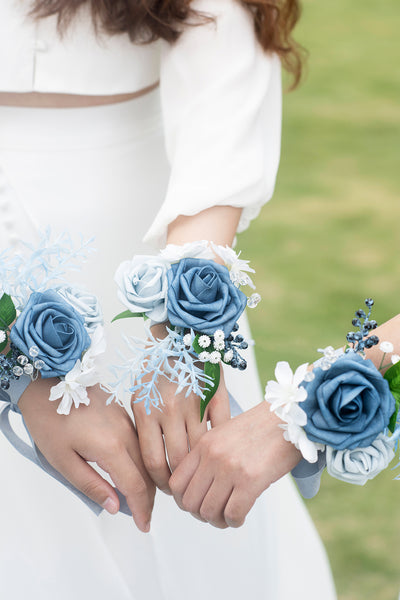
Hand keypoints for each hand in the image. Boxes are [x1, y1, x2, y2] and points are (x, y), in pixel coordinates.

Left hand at [19, 379, 154, 531]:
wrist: (48, 383)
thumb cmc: (50, 420)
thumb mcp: (63, 461)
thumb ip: (91, 485)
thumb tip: (115, 505)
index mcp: (111, 446)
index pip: (136, 486)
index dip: (142, 509)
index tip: (143, 525)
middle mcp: (125, 432)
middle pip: (147, 472)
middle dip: (148, 498)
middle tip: (142, 516)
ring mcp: (127, 420)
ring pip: (145, 456)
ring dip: (146, 479)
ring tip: (139, 499)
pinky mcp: (124, 413)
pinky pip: (139, 442)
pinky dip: (141, 461)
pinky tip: (133, 471)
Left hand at [133, 324, 230, 493]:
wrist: (176, 334)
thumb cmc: (154, 368)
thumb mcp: (139, 397)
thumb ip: (145, 429)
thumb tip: (152, 466)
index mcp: (147, 410)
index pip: (153, 460)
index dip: (158, 481)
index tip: (163, 488)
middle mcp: (170, 409)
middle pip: (178, 460)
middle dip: (180, 480)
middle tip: (182, 489)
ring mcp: (194, 402)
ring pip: (200, 450)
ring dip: (200, 468)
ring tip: (199, 476)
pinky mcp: (215, 395)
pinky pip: (220, 429)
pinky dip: (219, 445)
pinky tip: (216, 455)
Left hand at [169, 401, 301, 528]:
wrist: (288, 418)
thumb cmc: (259, 429)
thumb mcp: (224, 434)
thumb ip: (208, 457)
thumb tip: (198, 489)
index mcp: (204, 444)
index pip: (176, 483)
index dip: (183, 500)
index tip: (197, 503)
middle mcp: (213, 455)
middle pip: (190, 502)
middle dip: (200, 514)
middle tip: (215, 514)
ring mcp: (230, 468)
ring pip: (209, 512)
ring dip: (218, 521)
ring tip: (229, 516)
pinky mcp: (250, 480)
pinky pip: (232, 514)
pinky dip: (235, 521)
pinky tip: (241, 515)